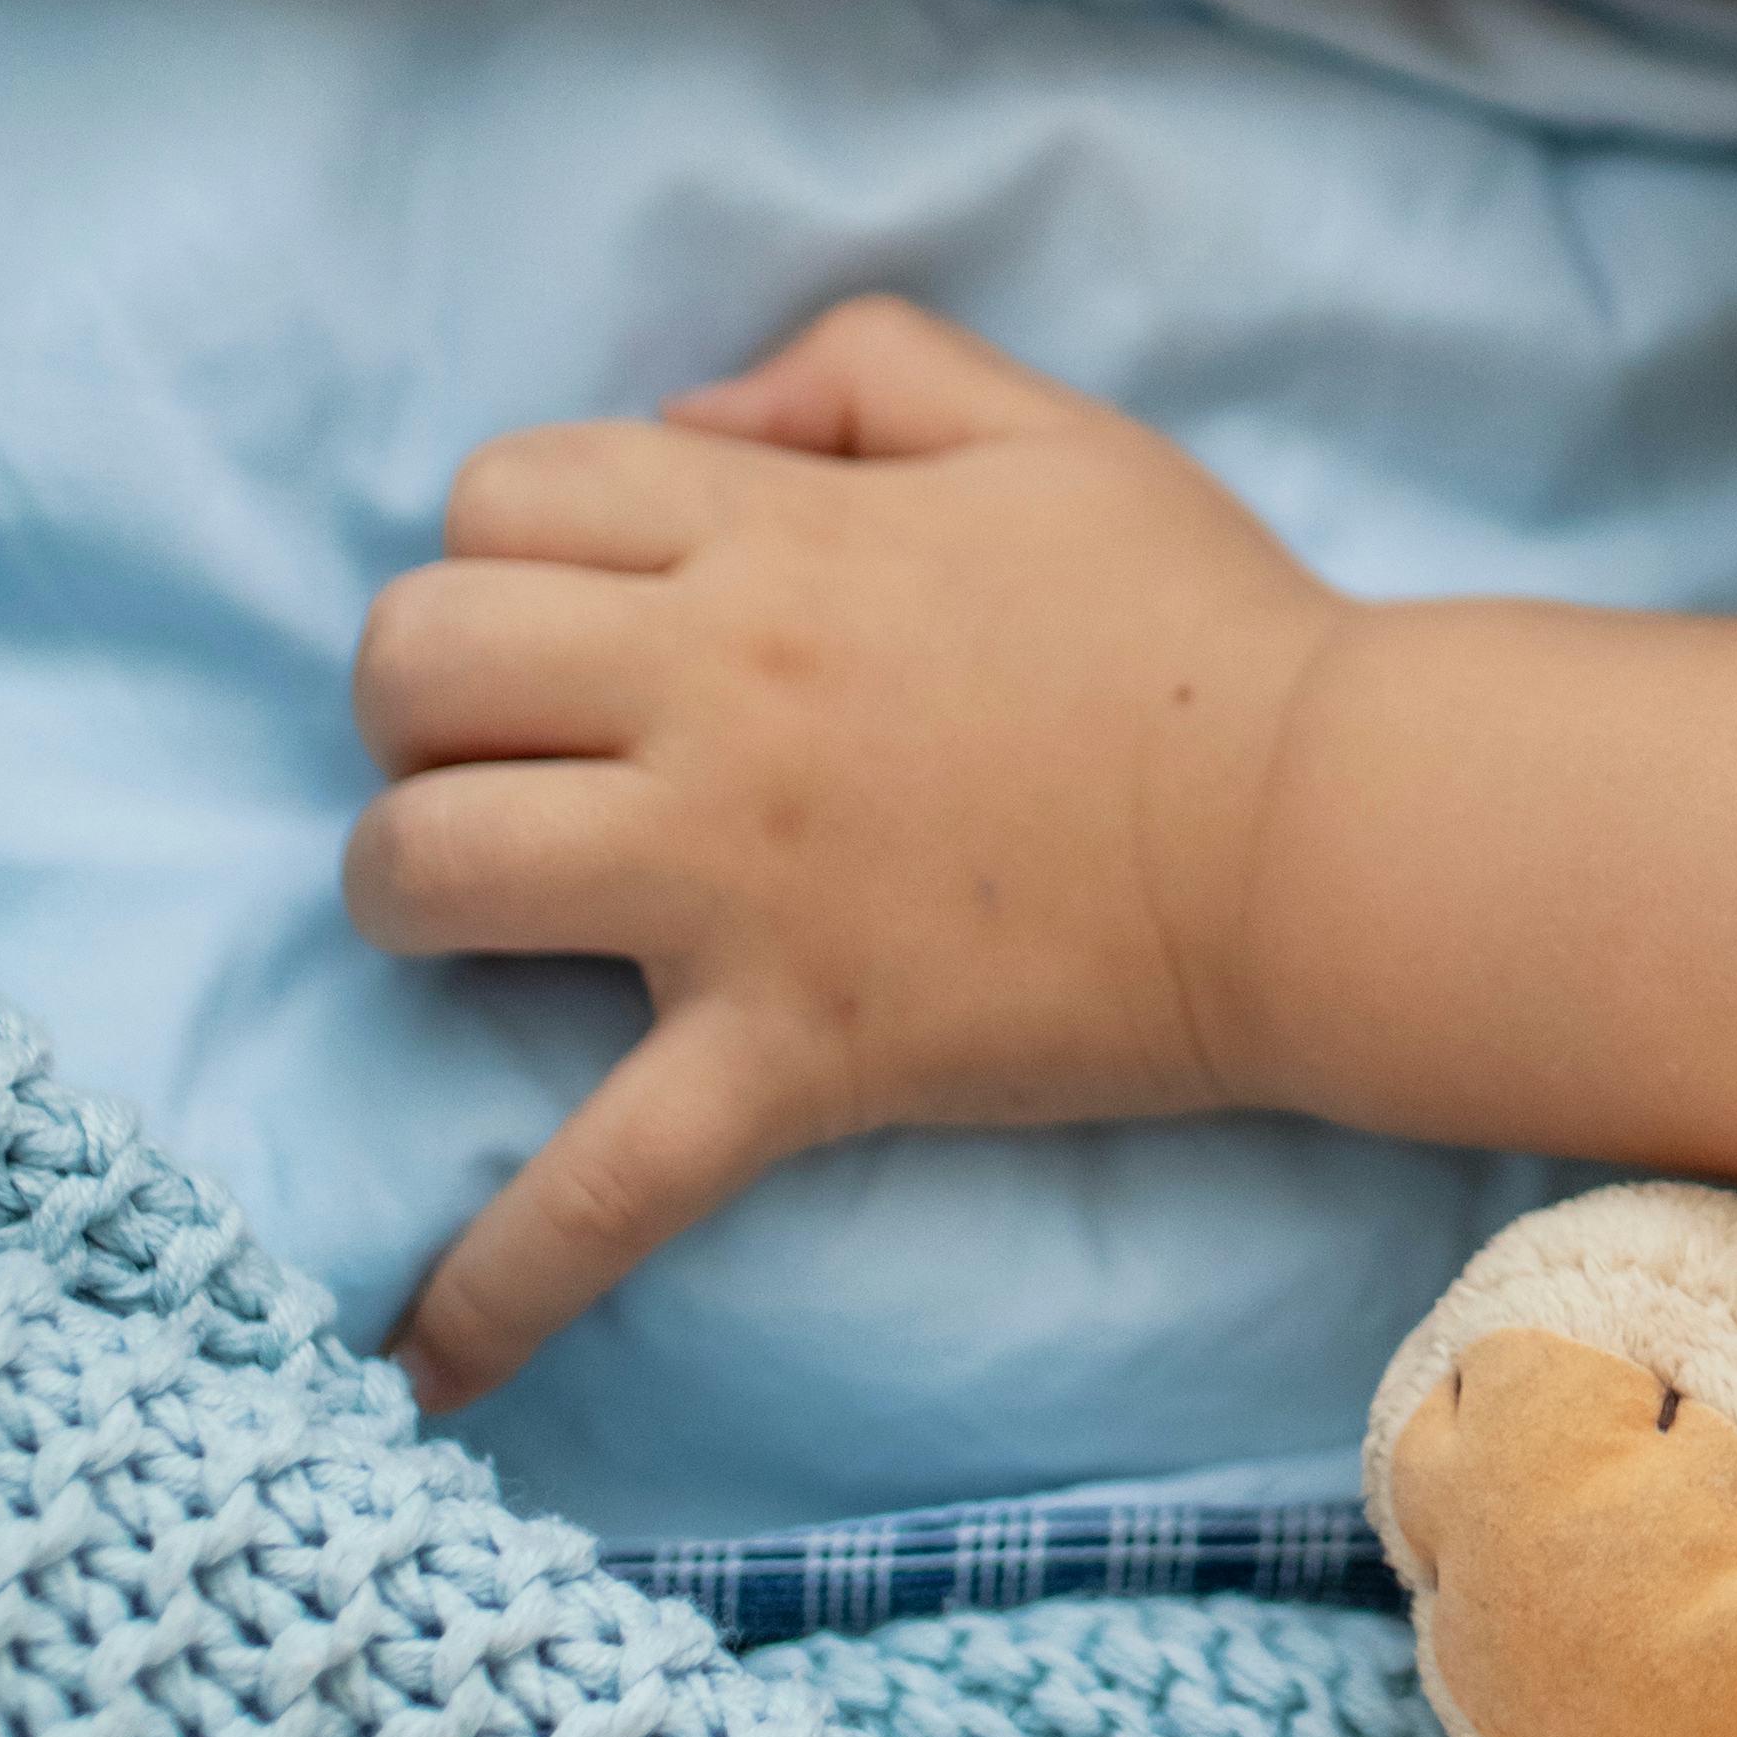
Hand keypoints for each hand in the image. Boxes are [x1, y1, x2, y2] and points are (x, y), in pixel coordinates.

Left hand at [352, 294, 1334, 1405]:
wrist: (1328, 831)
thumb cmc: (1204, 622)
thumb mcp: (1041, 429)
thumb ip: (856, 369)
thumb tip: (693, 415)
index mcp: (776, 534)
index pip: (498, 498)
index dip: (502, 550)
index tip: (572, 620)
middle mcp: (720, 690)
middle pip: (414, 660)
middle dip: (421, 705)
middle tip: (510, 758)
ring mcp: (737, 883)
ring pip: (424, 867)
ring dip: (408, 894)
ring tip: (477, 926)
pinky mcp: (792, 1054)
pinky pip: (597, 1185)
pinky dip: (491, 1283)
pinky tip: (412, 1367)